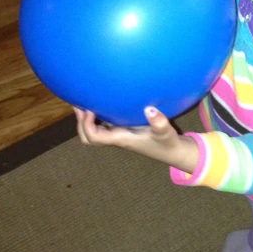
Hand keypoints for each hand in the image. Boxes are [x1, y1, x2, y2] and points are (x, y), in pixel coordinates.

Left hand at [74, 107, 197, 172]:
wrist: (173, 152)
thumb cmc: (168, 143)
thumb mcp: (166, 132)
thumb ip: (159, 122)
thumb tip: (149, 109)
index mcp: (121, 139)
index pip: (95, 137)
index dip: (86, 125)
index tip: (89, 109)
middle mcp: (117, 137)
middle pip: (89, 138)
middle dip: (81, 123)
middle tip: (79, 104)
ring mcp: (120, 134)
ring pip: (95, 131)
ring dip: (87, 118)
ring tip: (85, 99)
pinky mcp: (125, 130)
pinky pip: (105, 124)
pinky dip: (99, 115)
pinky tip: (103, 101)